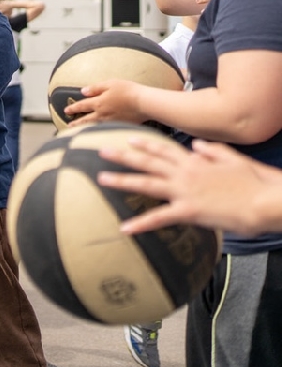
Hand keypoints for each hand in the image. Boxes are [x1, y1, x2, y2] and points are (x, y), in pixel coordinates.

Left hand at [62, 79, 145, 125]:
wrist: (145, 103)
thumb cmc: (128, 91)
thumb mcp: (110, 84)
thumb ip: (95, 88)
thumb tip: (83, 91)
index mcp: (98, 103)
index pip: (82, 106)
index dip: (73, 108)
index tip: (66, 110)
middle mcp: (103, 114)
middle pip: (86, 119)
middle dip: (77, 123)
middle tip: (69, 126)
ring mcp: (111, 122)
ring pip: (95, 126)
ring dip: (86, 128)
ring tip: (81, 131)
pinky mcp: (120, 126)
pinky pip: (106, 129)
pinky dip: (100, 131)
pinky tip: (99, 132)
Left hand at [97, 138, 278, 235]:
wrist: (266, 200)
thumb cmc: (255, 182)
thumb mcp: (234, 159)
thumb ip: (213, 151)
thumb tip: (196, 144)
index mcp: (196, 161)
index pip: (164, 149)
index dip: (146, 144)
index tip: (129, 138)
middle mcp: (185, 173)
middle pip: (148, 162)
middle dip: (123, 155)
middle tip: (101, 150)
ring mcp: (184, 191)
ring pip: (146, 183)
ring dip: (122, 181)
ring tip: (101, 179)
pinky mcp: (188, 211)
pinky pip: (159, 218)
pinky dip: (140, 224)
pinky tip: (124, 228)